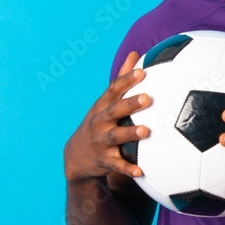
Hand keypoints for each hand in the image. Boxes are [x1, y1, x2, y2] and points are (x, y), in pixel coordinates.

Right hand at [63, 50, 151, 185]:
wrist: (76, 156)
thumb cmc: (99, 122)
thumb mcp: (105, 101)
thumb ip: (121, 79)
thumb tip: (134, 54)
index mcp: (103, 106)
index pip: (114, 90)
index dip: (127, 80)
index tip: (142, 72)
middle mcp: (100, 122)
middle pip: (115, 110)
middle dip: (130, 104)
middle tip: (147, 98)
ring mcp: (101, 141)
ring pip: (116, 137)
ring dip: (130, 133)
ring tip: (145, 131)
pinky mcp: (104, 160)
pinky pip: (117, 165)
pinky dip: (128, 168)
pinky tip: (141, 170)